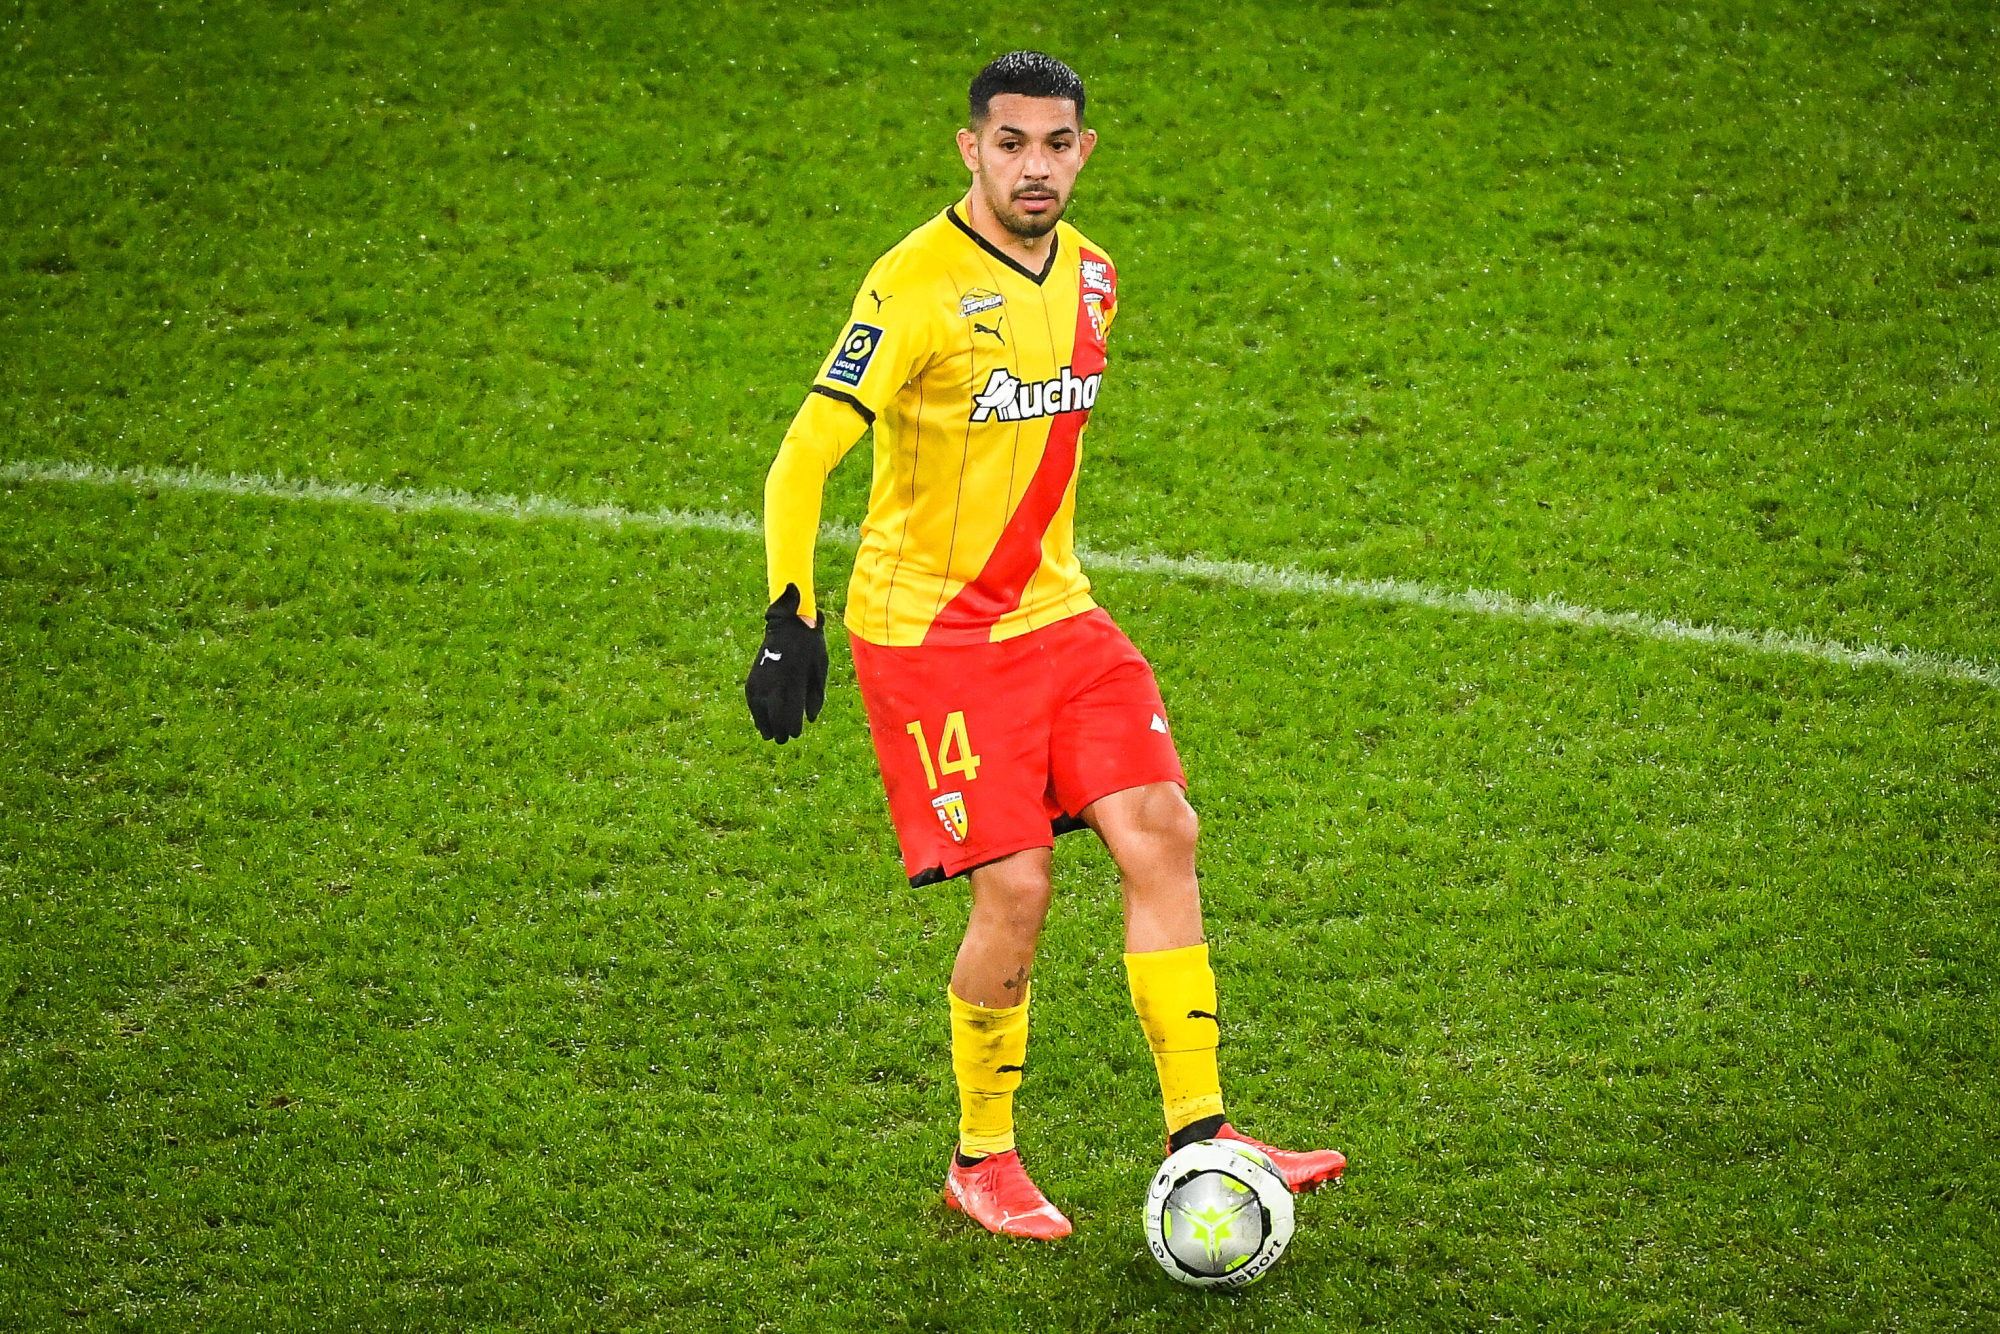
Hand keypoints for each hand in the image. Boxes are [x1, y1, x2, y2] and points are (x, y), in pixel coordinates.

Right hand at [744, 583, 827, 743]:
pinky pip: (752, 700)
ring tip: (769, 735)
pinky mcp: (753, 677)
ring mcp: (762, 681)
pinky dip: (756, 712)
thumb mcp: (820, 669)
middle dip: (779, 730)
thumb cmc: (810, 648)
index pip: (791, 714)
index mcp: (795, 683)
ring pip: (760, 711)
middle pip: (774, 716)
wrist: (788, 625)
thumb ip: (816, 696)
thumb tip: (810, 719)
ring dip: (764, 725)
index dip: (792, 728)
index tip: (795, 733)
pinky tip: (760, 721)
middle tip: (782, 739)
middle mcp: (776, 684)